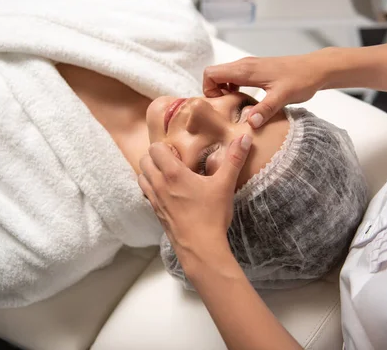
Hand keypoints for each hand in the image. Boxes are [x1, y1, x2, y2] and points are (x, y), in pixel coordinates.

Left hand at [138, 134, 251, 264]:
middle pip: (145, 160)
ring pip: (142, 176)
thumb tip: (244, 137)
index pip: (155, 148)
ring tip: (170, 175)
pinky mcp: (156, 213)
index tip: (180, 151)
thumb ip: (234, 159)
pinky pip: (146, 193)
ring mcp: (155, 200)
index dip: (165, 146)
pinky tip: (170, 192)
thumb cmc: (211, 216)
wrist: (201, 249)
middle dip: (156, 157)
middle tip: (175, 161)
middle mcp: (159, 184)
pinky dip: (152, 187)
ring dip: (151, 171)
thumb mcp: (225, 185)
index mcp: (173, 174)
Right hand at [203, 50, 336, 127]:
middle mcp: (244, 65)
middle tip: (226, 109)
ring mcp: (250, 66)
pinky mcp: (256, 70)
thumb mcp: (283, 97)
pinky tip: (246, 101)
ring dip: (223, 91)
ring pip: (223, 76)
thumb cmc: (301, 80)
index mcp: (246, 70)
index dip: (209, 90)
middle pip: (214, 74)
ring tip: (236, 106)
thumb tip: (250, 123)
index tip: (221, 105)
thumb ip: (265, 109)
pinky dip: (233, 89)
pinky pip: (234, 78)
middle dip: (213, 92)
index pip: (211, 74)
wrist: (316, 68)